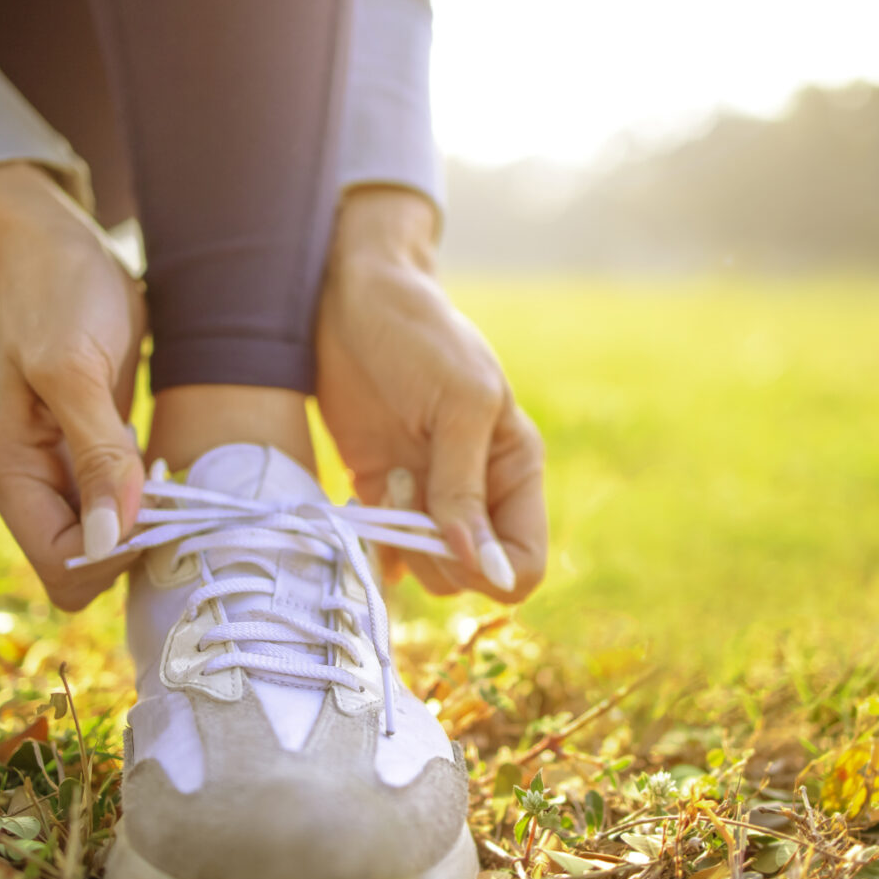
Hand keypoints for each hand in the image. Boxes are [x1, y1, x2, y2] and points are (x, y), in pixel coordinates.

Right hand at [0, 162, 147, 609]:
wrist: (61, 250)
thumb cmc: (62, 294)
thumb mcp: (76, 369)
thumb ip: (96, 454)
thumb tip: (110, 538)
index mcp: (7, 471)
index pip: (60, 565)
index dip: (115, 553)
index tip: (158, 507)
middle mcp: (27, 483)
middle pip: (82, 566)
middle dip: (132, 545)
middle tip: (170, 493)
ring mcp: (57, 473)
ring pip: (106, 544)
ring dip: (144, 526)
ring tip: (169, 478)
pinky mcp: (88, 458)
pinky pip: (120, 512)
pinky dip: (148, 503)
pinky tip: (164, 467)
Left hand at [315, 186, 546, 601]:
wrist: (353, 300)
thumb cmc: (420, 336)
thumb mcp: (457, 405)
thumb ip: (465, 489)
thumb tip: (485, 568)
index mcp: (516, 469)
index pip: (525, 564)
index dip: (491, 568)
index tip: (450, 532)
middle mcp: (479, 492)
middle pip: (474, 577)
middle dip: (438, 551)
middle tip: (408, 489)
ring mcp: (429, 496)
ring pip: (430, 572)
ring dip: (403, 540)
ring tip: (388, 481)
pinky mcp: (381, 492)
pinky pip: (388, 553)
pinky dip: (375, 548)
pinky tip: (364, 510)